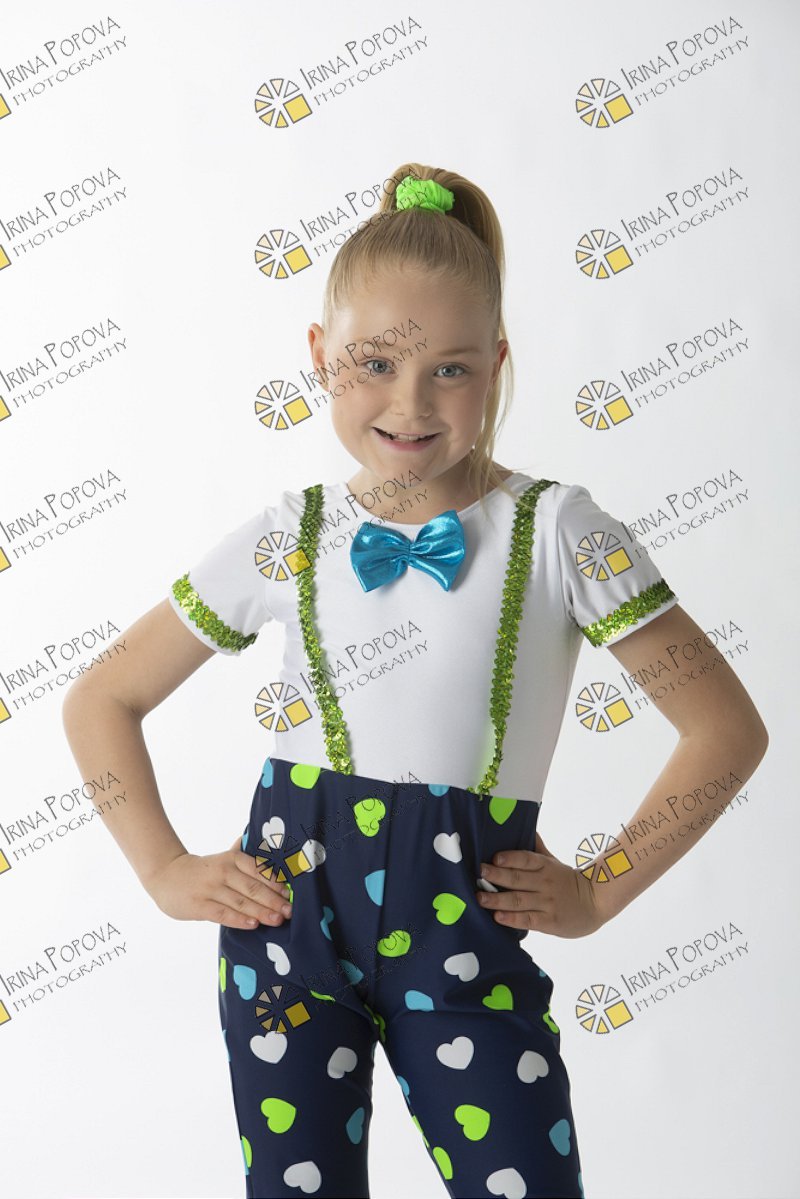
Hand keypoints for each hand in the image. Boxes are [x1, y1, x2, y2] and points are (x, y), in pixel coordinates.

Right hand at [144, 837, 294, 928]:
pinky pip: (223, 913)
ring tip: (277, 919)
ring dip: (261, 912)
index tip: (290, 893)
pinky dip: (239, 919)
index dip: (275, 882)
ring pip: (240, 902)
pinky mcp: (199, 906)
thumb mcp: (223, 858)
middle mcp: (223, 872)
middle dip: (273, 900)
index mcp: (232, 859)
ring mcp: (211, 889)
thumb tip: (265, 842)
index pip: (258, 870)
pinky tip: (253, 924)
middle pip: (253, 887)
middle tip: (290, 911)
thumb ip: (243, 854)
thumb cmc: (202, 869)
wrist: (166, 875)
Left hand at [475, 831, 605, 938]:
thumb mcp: (553, 862)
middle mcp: (544, 883)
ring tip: (480, 898)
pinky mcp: (548, 922)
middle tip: (479, 873)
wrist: (595, 903)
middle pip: (518, 878)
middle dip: (497, 876)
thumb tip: (525, 827)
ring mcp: (546, 903)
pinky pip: (527, 920)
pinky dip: (512, 919)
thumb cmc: (567, 881)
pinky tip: (497, 916)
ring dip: (497, 899)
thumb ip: (537, 848)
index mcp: (545, 866)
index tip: (495, 858)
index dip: (511, 857)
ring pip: (519, 900)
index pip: (527, 859)